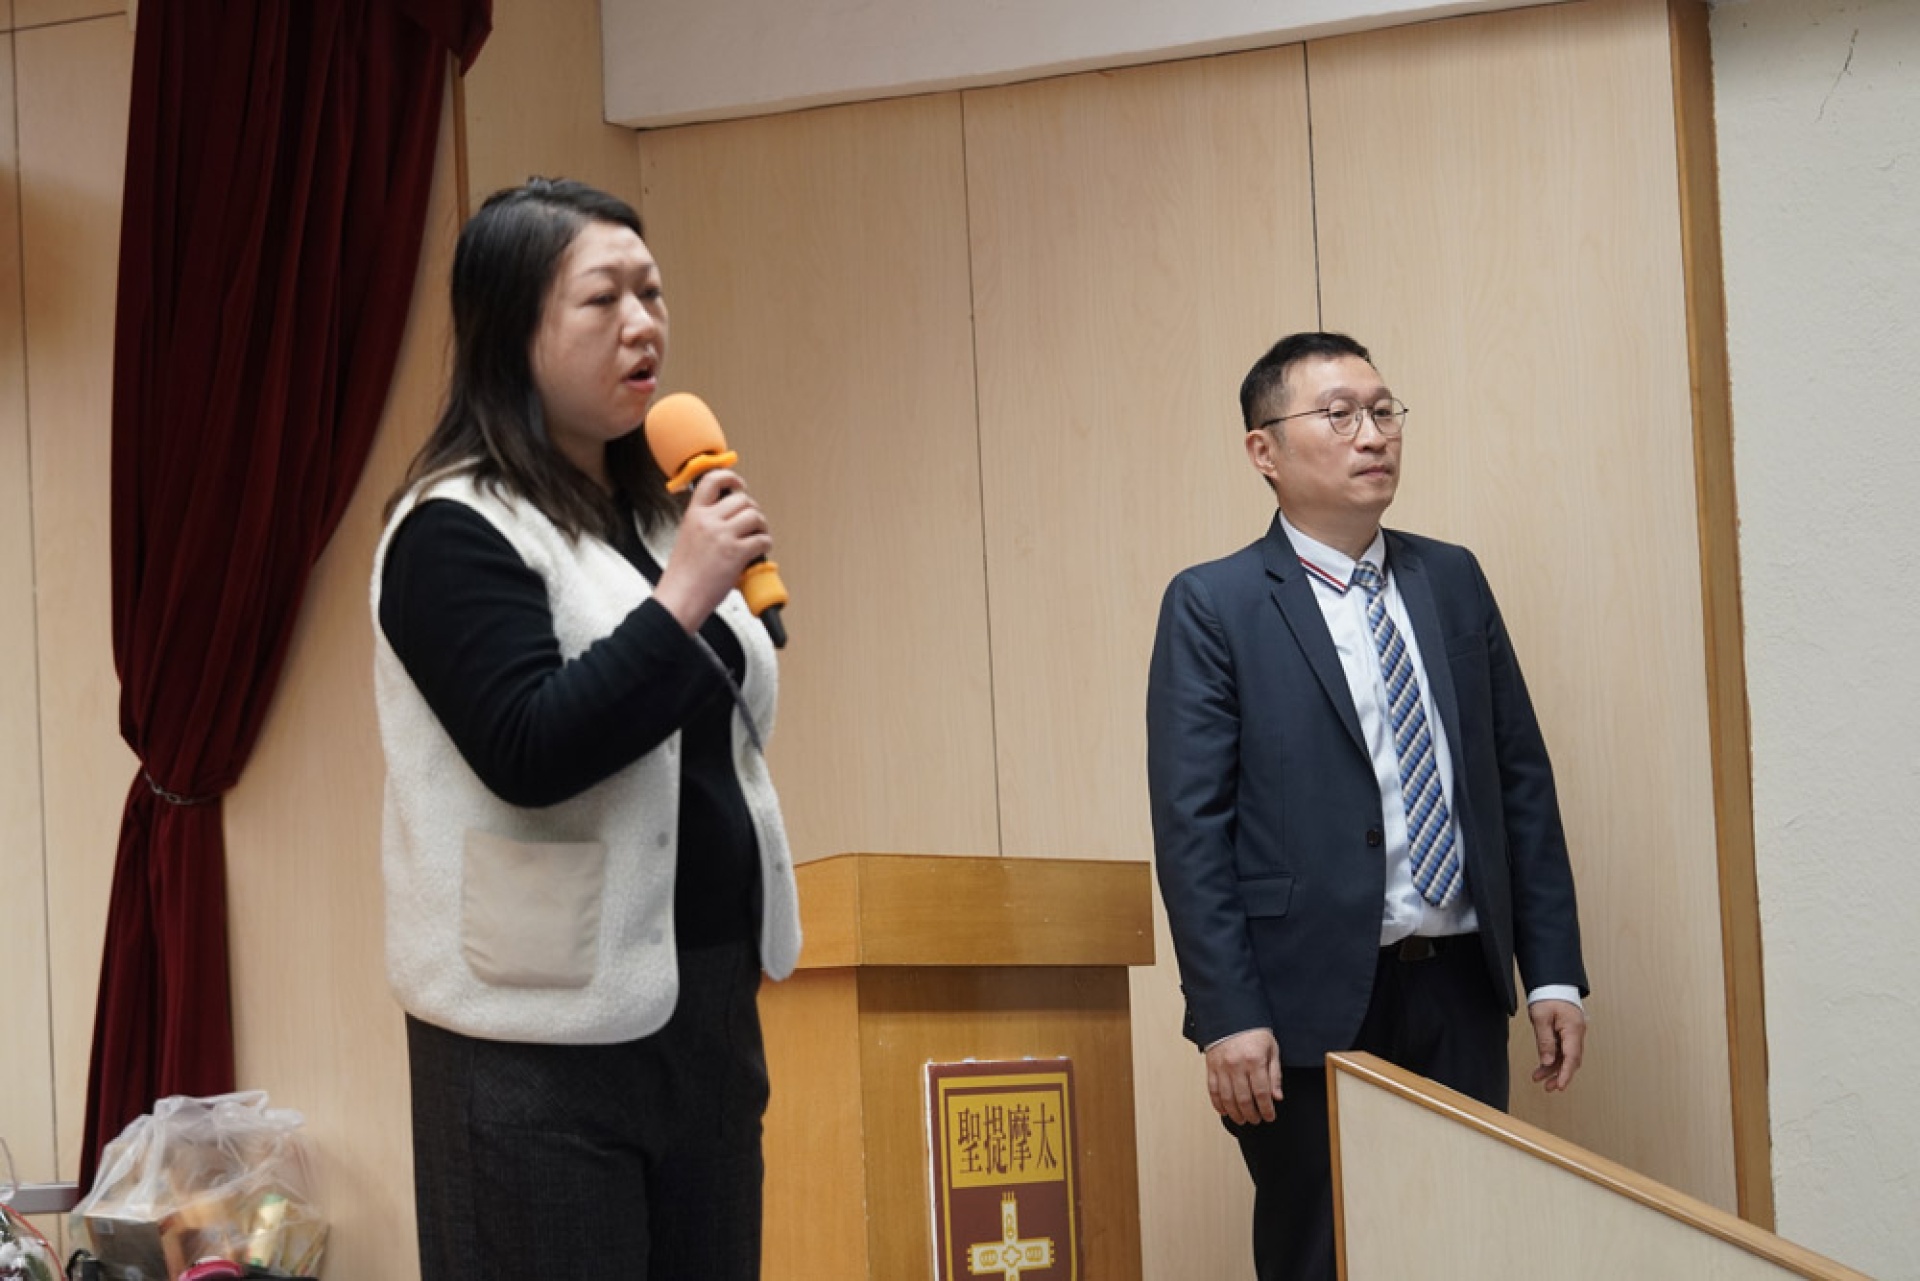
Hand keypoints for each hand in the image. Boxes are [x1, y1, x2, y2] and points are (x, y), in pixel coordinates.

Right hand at [652, 468, 772, 632]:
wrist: (680, 597)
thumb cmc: (682, 575)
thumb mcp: (687, 537)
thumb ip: (704, 523)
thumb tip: (728, 517)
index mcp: (693, 514)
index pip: (712, 480)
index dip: (730, 477)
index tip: (739, 484)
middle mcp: (708, 521)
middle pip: (742, 499)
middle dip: (752, 509)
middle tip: (753, 522)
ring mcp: (722, 536)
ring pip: (755, 516)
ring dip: (762, 526)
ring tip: (759, 535)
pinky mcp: (736, 553)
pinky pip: (762, 539)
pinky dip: (766, 544)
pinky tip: (760, 551)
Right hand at [1206, 1028, 1283, 1124]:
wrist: (1231, 1016)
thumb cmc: (1253, 1032)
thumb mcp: (1272, 1050)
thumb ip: (1275, 1075)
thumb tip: (1276, 1096)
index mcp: (1255, 1061)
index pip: (1262, 1093)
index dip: (1266, 1109)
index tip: (1270, 1116)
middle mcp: (1237, 1065)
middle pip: (1244, 1099)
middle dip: (1252, 1115)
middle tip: (1256, 1120)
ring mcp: (1222, 1067)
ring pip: (1227, 1098)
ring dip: (1235, 1113)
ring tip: (1242, 1119)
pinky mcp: (1211, 1067)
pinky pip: (1213, 1090)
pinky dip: (1218, 1104)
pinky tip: (1224, 1111)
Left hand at [1527, 998, 1586, 1092]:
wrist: (1553, 983)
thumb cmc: (1548, 996)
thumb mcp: (1540, 1018)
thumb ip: (1544, 1040)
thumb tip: (1547, 1061)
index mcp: (1573, 1029)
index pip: (1572, 1057)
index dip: (1566, 1074)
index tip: (1560, 1086)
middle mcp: (1577, 1033)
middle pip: (1571, 1060)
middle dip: (1560, 1075)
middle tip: (1548, 1088)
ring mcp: (1573, 1033)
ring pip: (1566, 1056)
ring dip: (1554, 1068)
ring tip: (1539, 1079)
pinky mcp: (1567, 1033)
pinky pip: (1562, 1049)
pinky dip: (1553, 1058)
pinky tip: (1542, 1067)